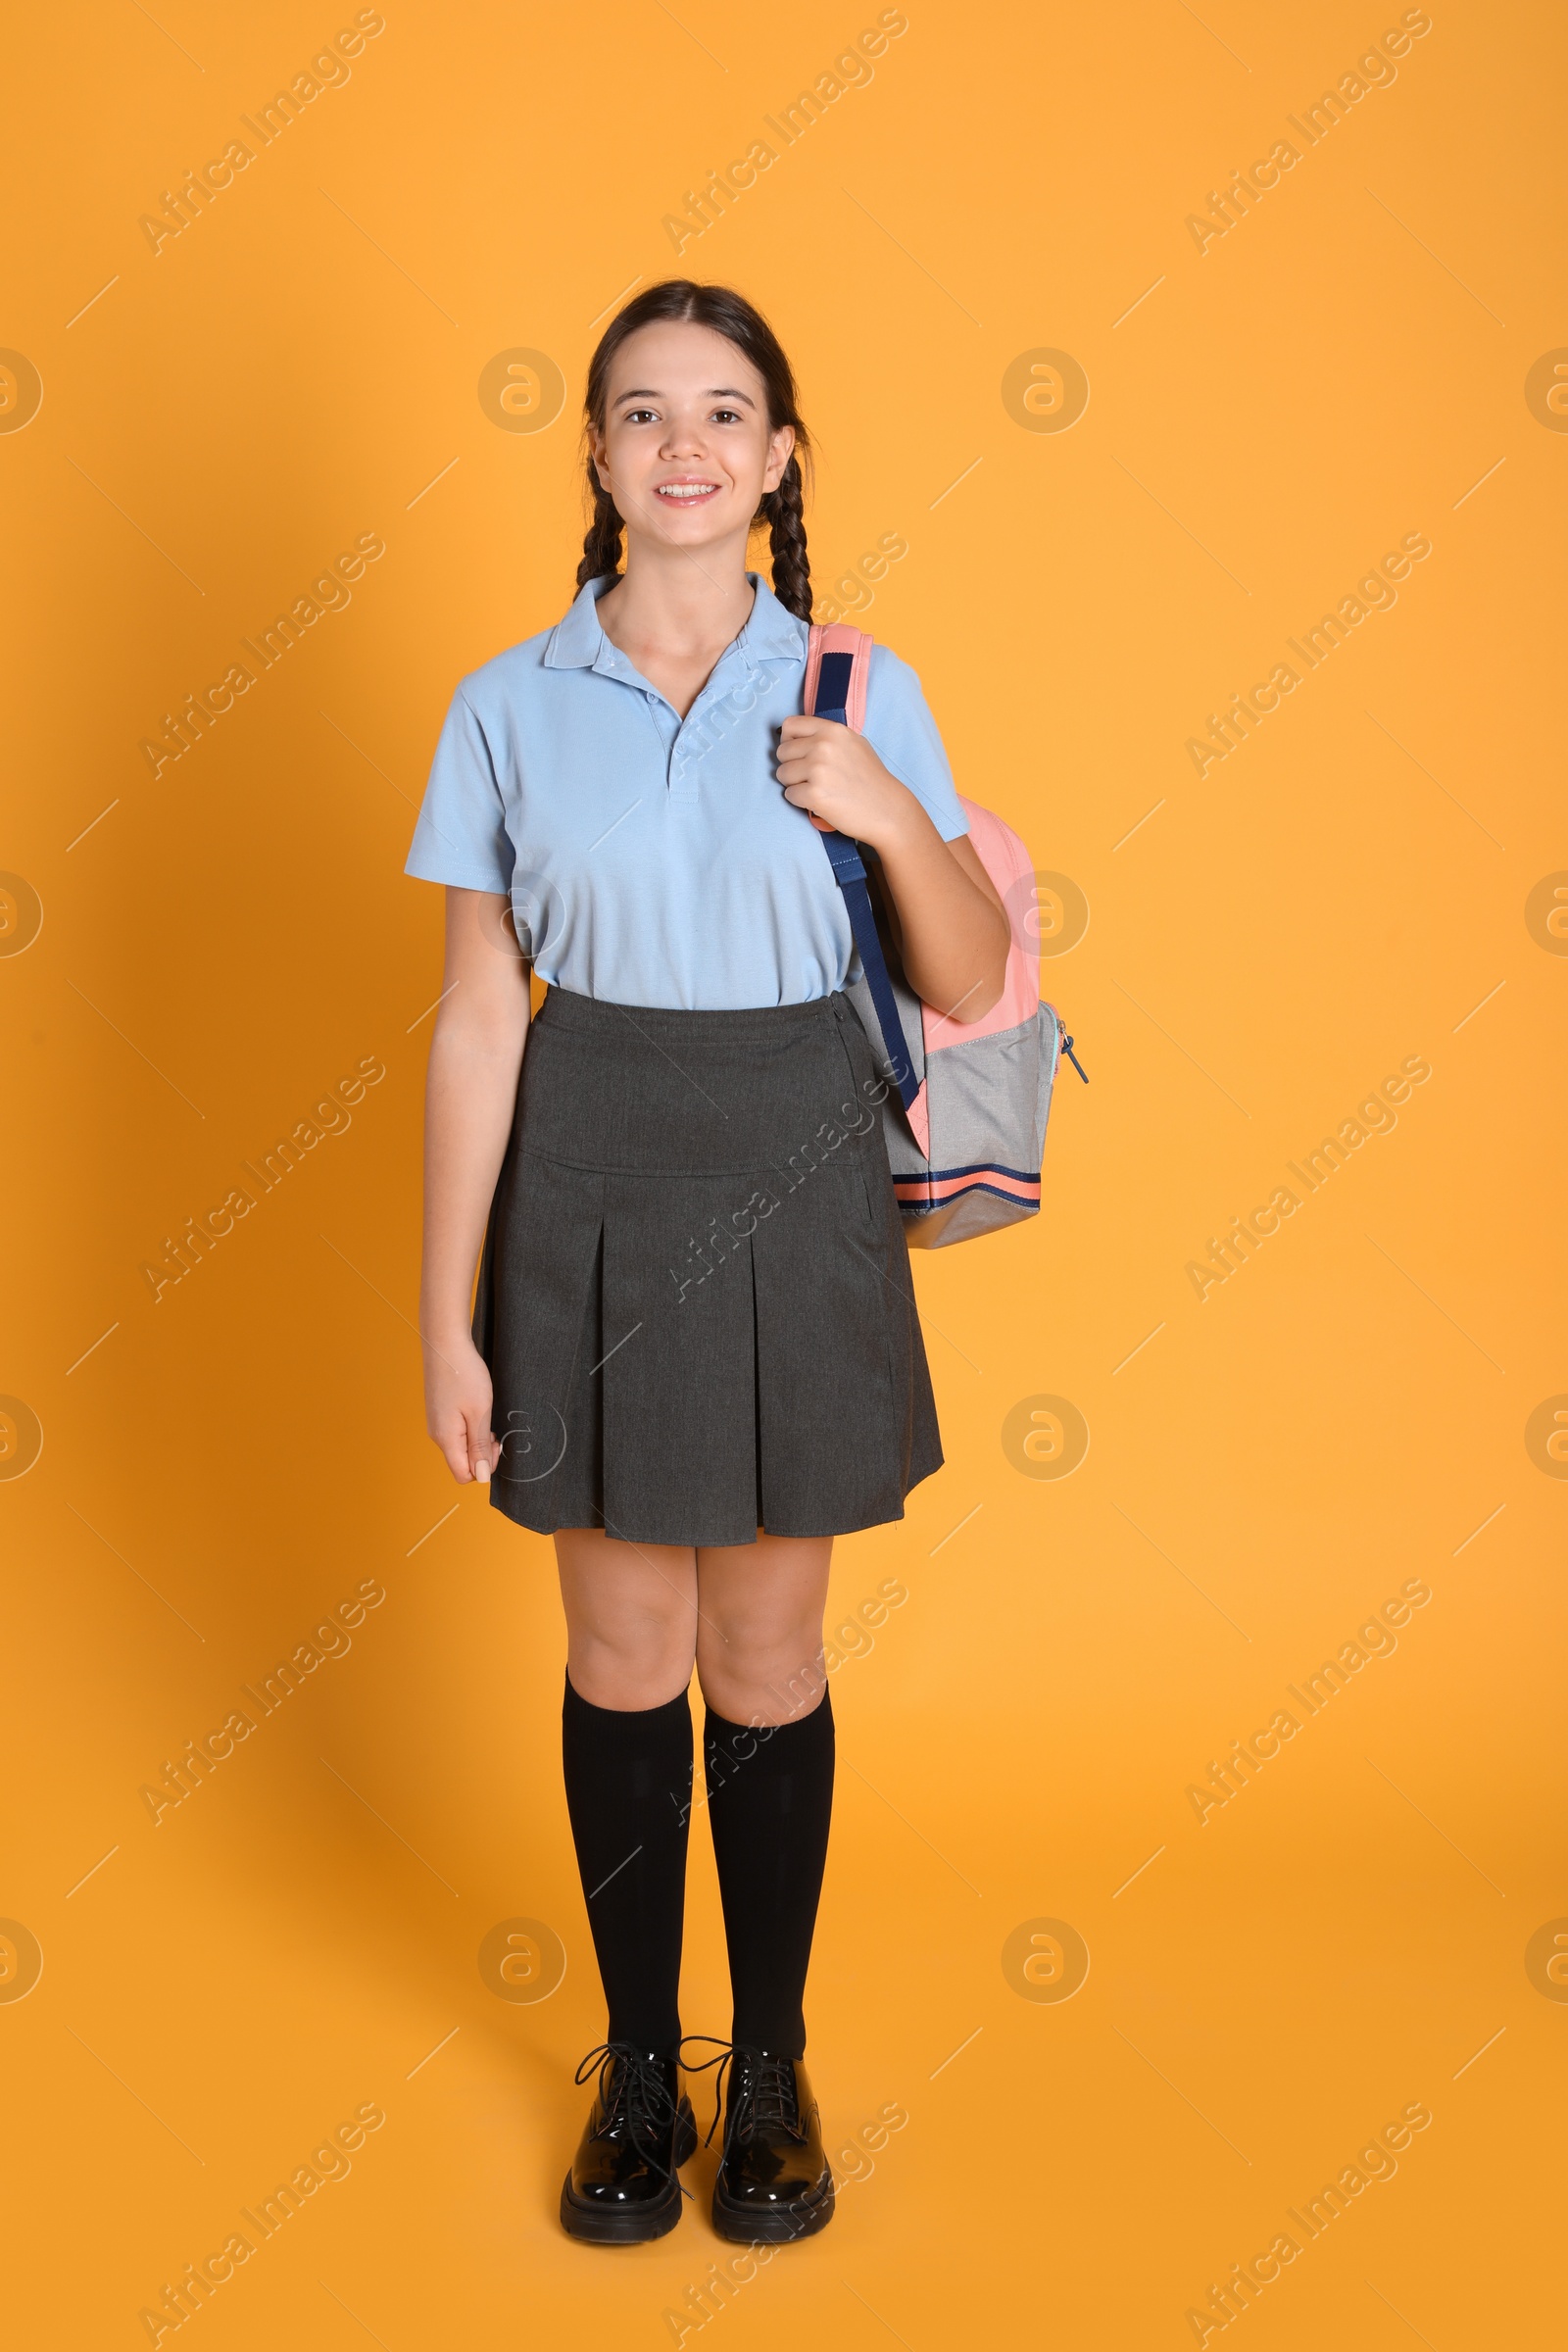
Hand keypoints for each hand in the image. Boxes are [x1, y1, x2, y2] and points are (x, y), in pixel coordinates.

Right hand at [423, 1331, 497, 1482]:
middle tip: (494, 1429)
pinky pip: (457, 1432)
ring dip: (477, 1439)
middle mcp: (438, 1435)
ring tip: (486, 1415)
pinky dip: (470, 1427)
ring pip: (461, 1446)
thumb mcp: (479, 1413)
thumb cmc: (464, 1375)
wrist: (446, 1344)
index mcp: (446, 1439)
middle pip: (462, 1462)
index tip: (495, 1444)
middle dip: (482, 1453)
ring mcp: (437, 1423)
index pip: (463, 1475)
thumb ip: (479, 1447)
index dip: (484, 1468)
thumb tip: (481, 1477)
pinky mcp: (440, 1413)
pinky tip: (477, 1409)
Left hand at [775, 716, 920, 852]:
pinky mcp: (814, 794)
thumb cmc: (871, 779)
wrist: (887, 810)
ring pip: (782, 774)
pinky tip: (819, 801)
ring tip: (816, 788)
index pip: (790, 725)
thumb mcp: (854, 743)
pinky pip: (789, 795)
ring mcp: (818, 769)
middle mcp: (823, 745)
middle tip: (810, 777)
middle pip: (782, 751)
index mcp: (832, 730)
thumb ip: (828, 737)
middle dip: (791, 766)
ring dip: (794, 784)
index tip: (797, 753)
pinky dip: (800, 801)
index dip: (789, 741)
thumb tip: (800, 738)